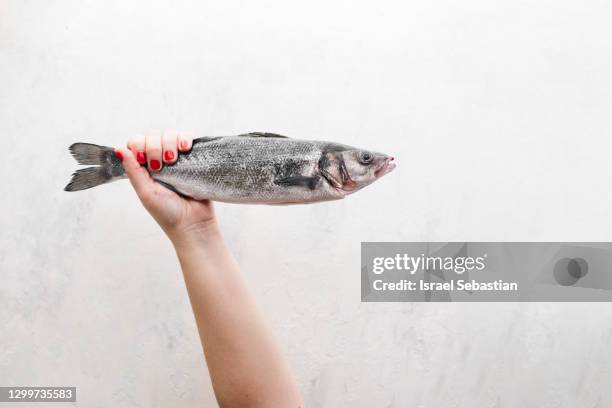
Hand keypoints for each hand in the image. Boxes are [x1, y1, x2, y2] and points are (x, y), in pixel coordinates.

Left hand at [115, 129, 216, 243]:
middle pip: (152, 135)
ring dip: (170, 143)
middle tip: (159, 165)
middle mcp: (159, 160)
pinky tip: (185, 148)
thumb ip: (133, 170)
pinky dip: (185, 138)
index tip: (144, 160)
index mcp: (144, 168)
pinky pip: (187, 138)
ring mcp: (177, 158)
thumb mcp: (145, 193)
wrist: (193, 223)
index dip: (139, 145)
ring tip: (174, 160)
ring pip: (169, 134)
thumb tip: (118, 149)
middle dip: (155, 147)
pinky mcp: (194, 157)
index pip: (137, 142)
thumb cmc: (168, 214)